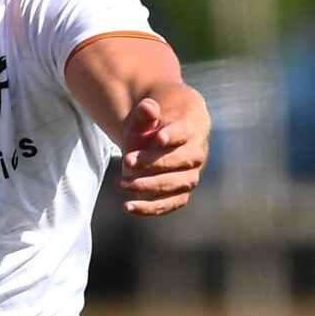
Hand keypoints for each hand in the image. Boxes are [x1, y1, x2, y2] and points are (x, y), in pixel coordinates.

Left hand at [120, 89, 208, 216]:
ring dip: (147, 186)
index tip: (159, 138)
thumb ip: (146, 113)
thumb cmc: (151, 129)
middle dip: (152, 163)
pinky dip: (149, 208)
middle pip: (180, 161)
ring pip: (174, 185)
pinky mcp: (180, 195)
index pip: (185, 133)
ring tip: (119, 184)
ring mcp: (189, 177)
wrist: (158, 144)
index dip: (174, 136)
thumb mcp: (145, 119)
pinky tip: (128, 207)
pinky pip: (169, 204)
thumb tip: (148, 107)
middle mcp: (195, 156)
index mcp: (190, 130)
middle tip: (126, 161)